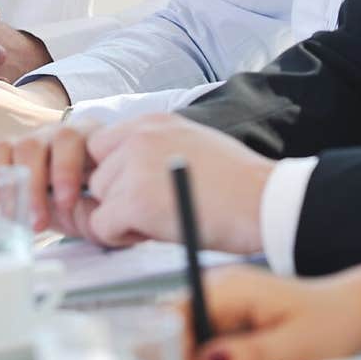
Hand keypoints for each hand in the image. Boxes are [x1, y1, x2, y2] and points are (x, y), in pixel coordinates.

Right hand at [0, 122, 101, 237]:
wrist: (86, 188)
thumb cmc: (98, 193)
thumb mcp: (105, 199)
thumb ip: (100, 206)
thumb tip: (97, 217)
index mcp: (82, 136)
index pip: (69, 140)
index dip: (65, 170)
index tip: (66, 203)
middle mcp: (50, 134)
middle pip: (32, 146)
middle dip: (32, 187)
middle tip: (38, 223)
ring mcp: (24, 143)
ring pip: (6, 150)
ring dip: (5, 188)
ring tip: (10, 221)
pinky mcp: (4, 159)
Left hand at [84, 113, 270, 253]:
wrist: (263, 201)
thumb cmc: (236, 183)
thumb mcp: (190, 146)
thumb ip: (153, 152)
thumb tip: (122, 178)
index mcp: (153, 122)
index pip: (102, 145)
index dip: (115, 173)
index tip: (137, 190)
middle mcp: (139, 137)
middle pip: (97, 175)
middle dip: (116, 197)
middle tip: (154, 210)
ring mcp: (134, 167)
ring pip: (99, 202)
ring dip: (122, 218)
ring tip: (163, 219)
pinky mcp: (134, 201)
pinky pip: (102, 227)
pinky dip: (121, 238)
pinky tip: (156, 232)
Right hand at [182, 261, 360, 359]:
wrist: (349, 314)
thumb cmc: (328, 324)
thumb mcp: (293, 347)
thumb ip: (248, 355)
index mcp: (228, 288)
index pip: (174, 316)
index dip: (178, 352)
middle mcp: (218, 292)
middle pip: (179, 339)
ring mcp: (221, 308)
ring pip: (193, 353)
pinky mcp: (227, 324)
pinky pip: (209, 356)